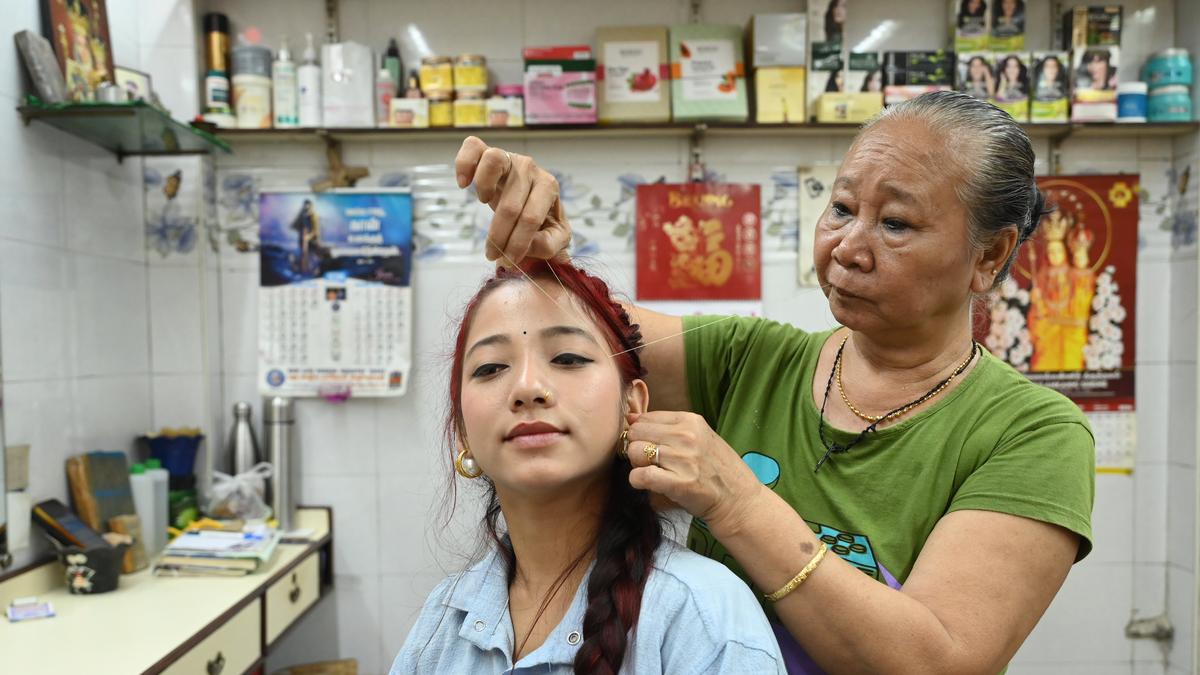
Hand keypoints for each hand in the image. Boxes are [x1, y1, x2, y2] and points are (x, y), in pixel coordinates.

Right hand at [454, 136, 571, 264]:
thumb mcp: (556, 238)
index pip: (530, 218)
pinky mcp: (488, 153)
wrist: (533, 205)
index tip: (508, 262)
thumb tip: (527, 244)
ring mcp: (509, 157)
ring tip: (484, 204)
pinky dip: (464, 163)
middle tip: (492, 253)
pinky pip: (472, 146)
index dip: (517, 243)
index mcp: (549, 187)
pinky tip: (464, 184)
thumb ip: (549, 244)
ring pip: (494, 160)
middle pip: (510, 203)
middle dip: (499, 235)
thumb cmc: (544, 222)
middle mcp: (530, 168)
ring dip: (484, 186)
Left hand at [625, 411, 763, 534]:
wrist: (738, 499)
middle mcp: (686, 436)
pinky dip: (637, 480)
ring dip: (637, 464)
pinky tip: (646, 483)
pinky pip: (640, 475)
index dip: (641, 433)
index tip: (648, 446)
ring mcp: (683, 459)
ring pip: (635, 451)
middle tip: (648, 461)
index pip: (645, 417)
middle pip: (636, 432)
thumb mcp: (700, 437)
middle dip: (636, 447)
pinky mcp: (678, 483)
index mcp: (691, 421)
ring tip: (652, 472)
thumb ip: (668, 427)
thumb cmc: (716, 469)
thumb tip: (631, 417)